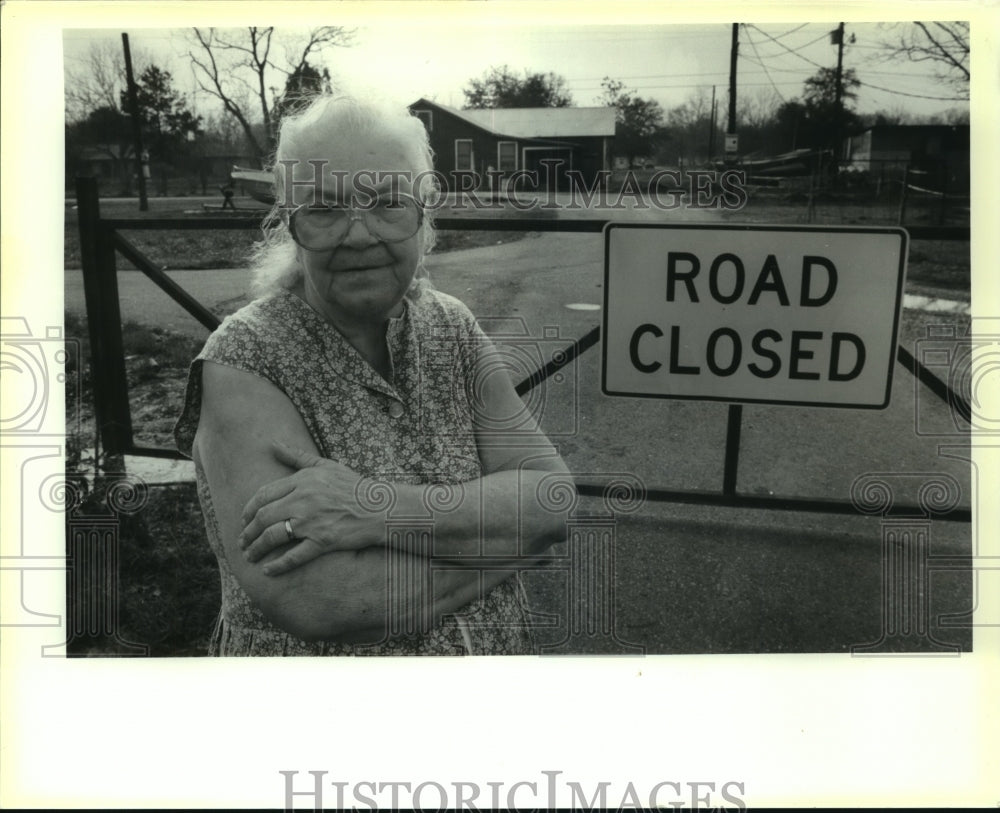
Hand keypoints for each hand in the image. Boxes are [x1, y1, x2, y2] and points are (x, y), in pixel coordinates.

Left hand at [239, 442, 380, 575]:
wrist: (381, 507)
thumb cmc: (354, 486)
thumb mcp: (326, 465)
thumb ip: (297, 456)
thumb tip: (272, 443)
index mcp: (302, 480)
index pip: (263, 495)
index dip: (248, 510)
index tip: (244, 520)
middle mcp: (303, 500)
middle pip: (263, 517)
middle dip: (247, 532)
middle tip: (242, 542)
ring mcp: (312, 521)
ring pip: (273, 536)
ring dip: (257, 548)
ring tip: (250, 556)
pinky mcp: (323, 541)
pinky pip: (294, 556)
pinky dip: (278, 565)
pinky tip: (268, 570)